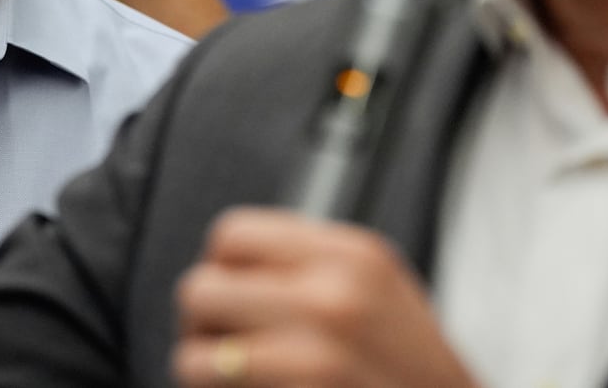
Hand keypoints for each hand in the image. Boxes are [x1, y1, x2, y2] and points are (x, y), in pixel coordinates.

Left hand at [173, 208, 479, 387]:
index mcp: (351, 255)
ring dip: (205, 373)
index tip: (232, 296)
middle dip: (202, 325)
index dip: (221, 269)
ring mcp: (314, 357)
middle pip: (201, 289)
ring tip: (238, 380)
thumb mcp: (380, 288)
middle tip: (223, 346)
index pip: (232, 234)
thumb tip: (235, 260)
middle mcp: (331, 298)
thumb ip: (316, 263)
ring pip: (193, 355)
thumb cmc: (414, 373)